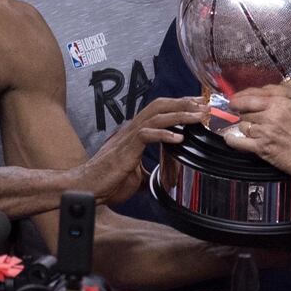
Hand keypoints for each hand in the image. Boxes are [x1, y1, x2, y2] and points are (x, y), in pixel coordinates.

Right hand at [84, 97, 206, 205]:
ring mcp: (128, 138)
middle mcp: (131, 129)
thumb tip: (162, 178)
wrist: (87, 187)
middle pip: (160, 105)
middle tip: (203, 103)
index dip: (178, 104)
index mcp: (134, 133)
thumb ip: (148, 170)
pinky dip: (164, 134)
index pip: (159, 110)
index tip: (197, 104)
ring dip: (179, 115)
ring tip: (198, 117)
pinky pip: (146, 135)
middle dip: (183, 102)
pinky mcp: (126, 149)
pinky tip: (179, 137)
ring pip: (156, 116)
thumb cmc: (108, 181)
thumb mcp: (135, 174)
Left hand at [224, 72, 290, 181]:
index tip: (236, 100)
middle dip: (243, 113)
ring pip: (242, 125)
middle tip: (242, 115)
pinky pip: (239, 142)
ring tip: (247, 127)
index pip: (251, 96)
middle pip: (244, 110)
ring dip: (243, 126)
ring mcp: (265, 133)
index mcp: (280, 104)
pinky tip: (231, 138)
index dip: (241, 98)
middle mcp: (270, 116)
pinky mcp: (262, 149)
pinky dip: (232, 140)